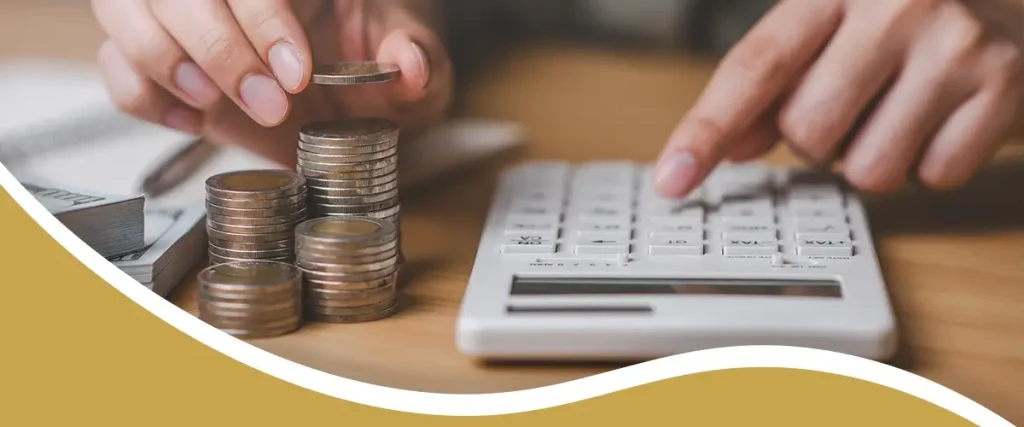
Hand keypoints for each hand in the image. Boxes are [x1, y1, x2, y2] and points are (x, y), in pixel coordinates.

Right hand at [91, 0, 451, 165]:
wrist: (350, 108)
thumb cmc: (379, 73)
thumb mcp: (415, 68)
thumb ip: (418, 61)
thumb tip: (410, 65)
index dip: (262, 16)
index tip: (296, 72)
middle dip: (220, 48)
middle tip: (271, 103)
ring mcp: (182, 15)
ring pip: (126, 10)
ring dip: (166, 61)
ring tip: (216, 105)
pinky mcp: (156, 57)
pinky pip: (115, 65)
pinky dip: (143, 96)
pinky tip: (193, 120)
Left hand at [653, 0, 1023, 196]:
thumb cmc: (907, 12)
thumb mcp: (833, 23)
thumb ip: (775, 81)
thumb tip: (731, 148)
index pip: (755, 68)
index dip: (707, 130)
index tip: (674, 179)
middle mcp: (895, 7)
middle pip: (806, 132)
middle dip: (816, 138)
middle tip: (853, 102)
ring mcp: (954, 47)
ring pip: (867, 170)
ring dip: (871, 156)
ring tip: (900, 107)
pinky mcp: (1004, 88)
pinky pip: (931, 176)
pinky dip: (928, 163)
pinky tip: (941, 116)